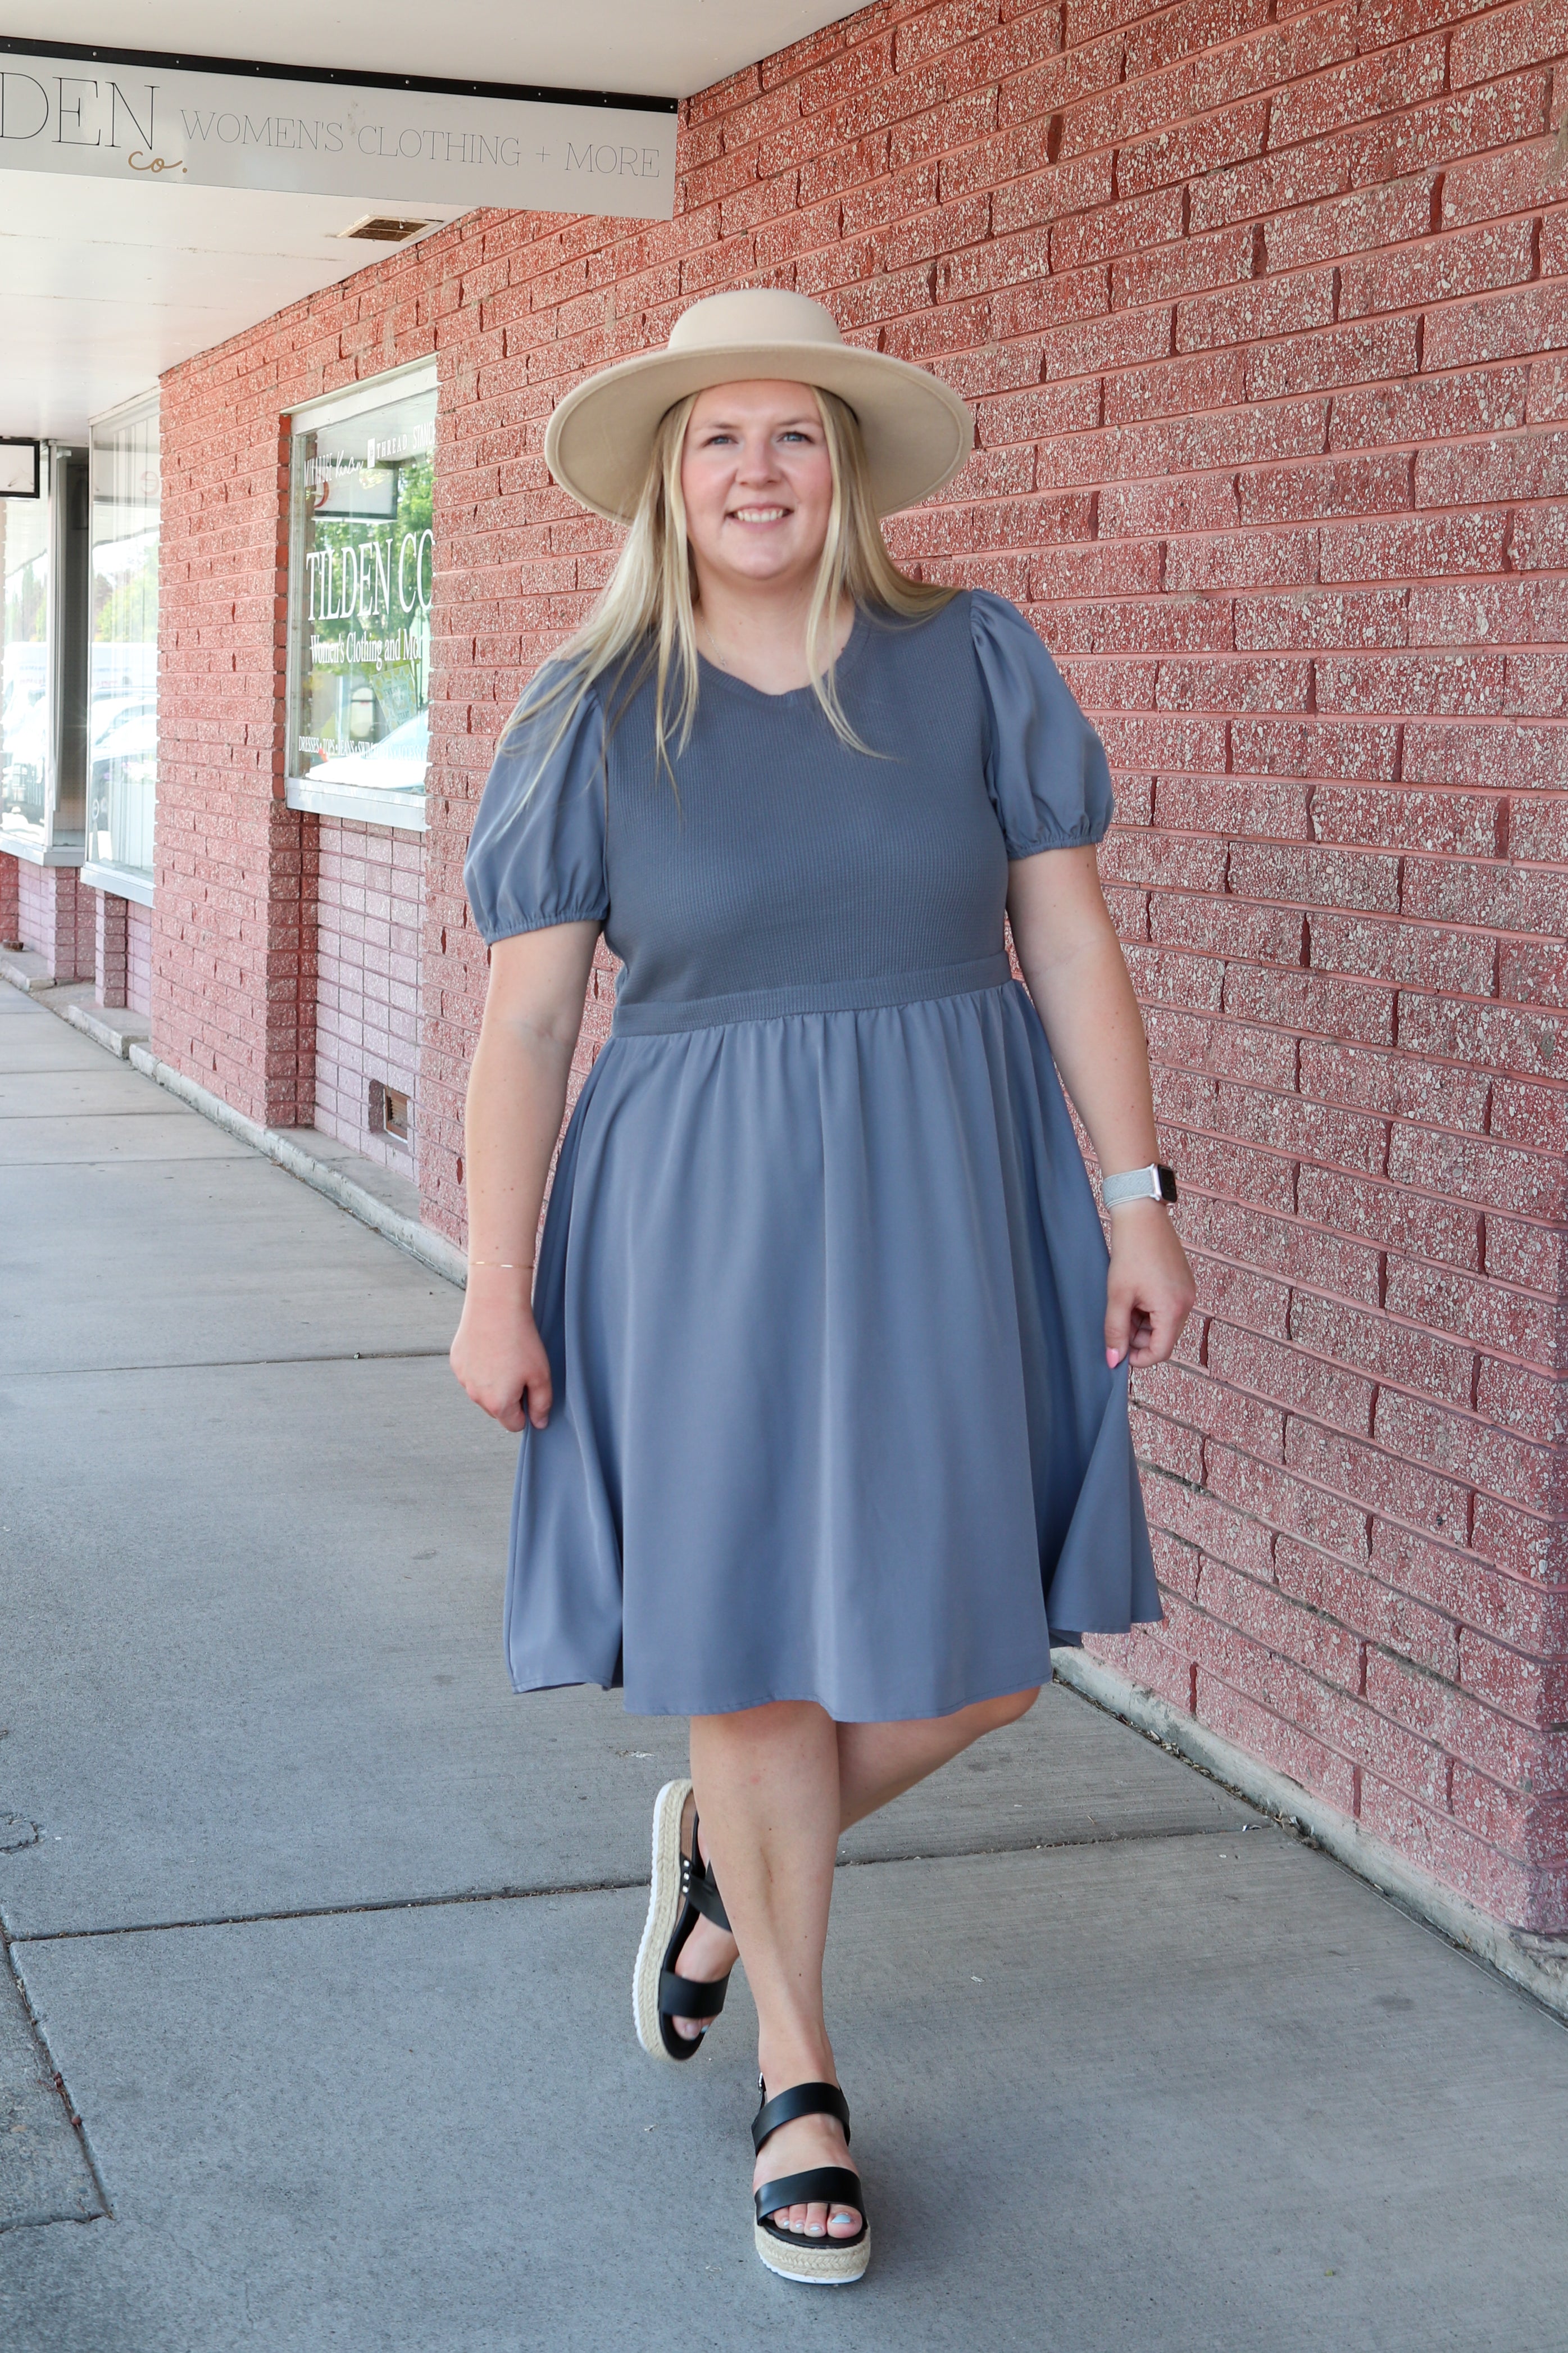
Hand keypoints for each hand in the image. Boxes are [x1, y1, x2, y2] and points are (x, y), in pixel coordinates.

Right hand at [449, 1273, 552, 1431]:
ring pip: (482, 1391)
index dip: (526, 1410)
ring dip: (494, 1383)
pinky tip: (491, 1348)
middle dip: (509, 1397)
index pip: (514, 1425)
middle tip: (520, 1370)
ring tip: (506, 1356)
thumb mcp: (541, 1375)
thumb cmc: (520, 1340)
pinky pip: (471, 1374)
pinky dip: (481, 1367)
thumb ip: (541, 1404)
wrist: (495, 1307)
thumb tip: (539, 1422)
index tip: (531, 1390)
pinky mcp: (456, 1362)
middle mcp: (476, 1396)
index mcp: (498, 1404)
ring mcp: (463, 1379)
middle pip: (497, 1410)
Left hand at [1104, 1201, 1195, 1370]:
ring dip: (1143, 1324)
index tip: (1120, 1354)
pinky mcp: (1183, 1283)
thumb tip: (1114, 1360)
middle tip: (1117, 1322)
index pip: (1162, 1351)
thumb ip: (1115, 1331)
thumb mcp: (1117, 1295)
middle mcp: (1187, 1303)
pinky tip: (1135, 1295)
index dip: (1140, 1359)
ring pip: (1165, 1324)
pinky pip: (1168, 1308)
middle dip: (1139, 1338)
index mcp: (1173, 1309)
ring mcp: (1187, 1292)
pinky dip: (1151, 1310)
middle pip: (1164, 1338)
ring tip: (1124, 1305)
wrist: (1142, 1216)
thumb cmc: (1130, 1251)